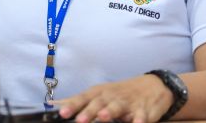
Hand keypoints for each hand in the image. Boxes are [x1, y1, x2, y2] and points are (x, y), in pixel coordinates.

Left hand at [54, 74, 173, 122]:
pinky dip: (139, 119)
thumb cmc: (118, 93)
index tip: (62, 113)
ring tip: (103, 117)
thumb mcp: (98, 94)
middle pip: (98, 104)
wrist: (151, 86)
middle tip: (80, 120)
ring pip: (117, 107)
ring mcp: (127, 102)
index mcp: (99, 93)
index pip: (83, 99)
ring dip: (109, 111)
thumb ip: (78, 101)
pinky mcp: (143, 109)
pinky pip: (141, 115)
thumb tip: (54, 105)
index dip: (73, 106)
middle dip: (89, 112)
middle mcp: (111, 96)